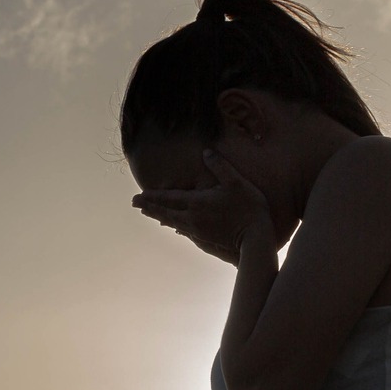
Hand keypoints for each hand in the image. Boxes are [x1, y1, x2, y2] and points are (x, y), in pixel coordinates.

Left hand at [132, 149, 273, 265]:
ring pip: (172, 221)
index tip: (137, 196)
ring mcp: (198, 229)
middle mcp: (192, 217)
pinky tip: (172, 226)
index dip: (152, 196)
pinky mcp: (205, 237)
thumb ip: (219, 166)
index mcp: (197, 202)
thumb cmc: (248, 207)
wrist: (256, 237)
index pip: (169, 198)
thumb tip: (206, 152)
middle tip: (134, 203)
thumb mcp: (236, 182)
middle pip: (165, 211)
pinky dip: (173, 225)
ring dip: (158, 216)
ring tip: (148, 213)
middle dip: (149, 206)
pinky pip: (184, 230)